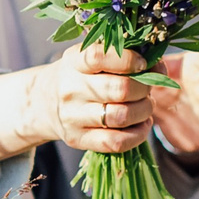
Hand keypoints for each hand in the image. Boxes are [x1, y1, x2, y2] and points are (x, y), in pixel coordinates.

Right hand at [0, 43, 153, 168]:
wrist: (43, 103)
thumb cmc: (78, 76)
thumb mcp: (88, 57)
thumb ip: (118, 56)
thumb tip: (156, 63)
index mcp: (74, 62)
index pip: (100, 57)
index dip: (128, 59)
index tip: (143, 63)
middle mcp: (71, 89)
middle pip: (120, 89)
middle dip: (145, 88)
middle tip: (149, 86)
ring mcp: (73, 117)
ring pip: (122, 116)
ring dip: (145, 111)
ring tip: (146, 105)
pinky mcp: (78, 140)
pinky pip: (116, 142)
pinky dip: (138, 135)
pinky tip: (142, 125)